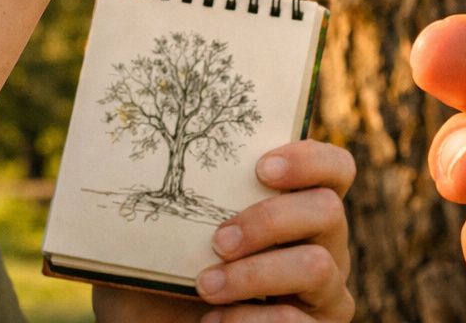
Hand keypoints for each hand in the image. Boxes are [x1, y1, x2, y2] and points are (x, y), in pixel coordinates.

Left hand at [93, 140, 355, 321]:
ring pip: (317, 266)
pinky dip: (252, 321)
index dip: (309, 159)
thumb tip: (131, 162)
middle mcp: (323, 241)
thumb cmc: (161, 278)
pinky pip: (299, 322)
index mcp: (294, 202)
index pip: (335, 168)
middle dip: (269, 220)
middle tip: (219, 239)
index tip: (260, 168)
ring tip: (206, 286)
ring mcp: (325, 289)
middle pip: (328, 210)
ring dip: (255, 274)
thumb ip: (168, 201)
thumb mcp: (157, 235)